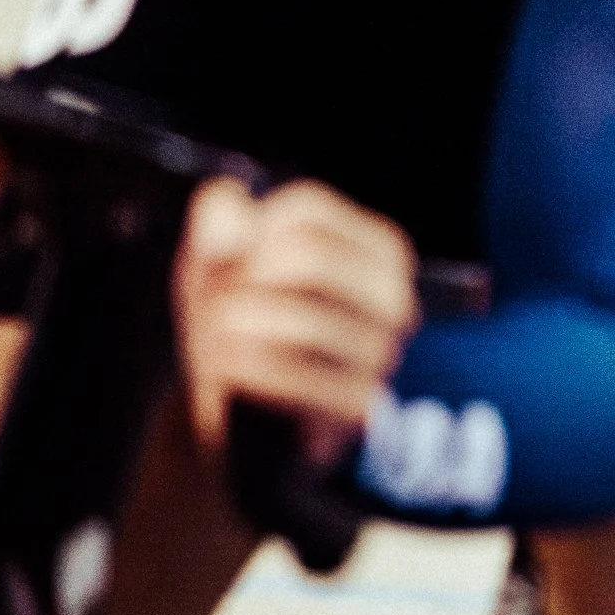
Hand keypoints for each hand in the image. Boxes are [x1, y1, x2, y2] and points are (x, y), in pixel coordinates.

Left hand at [177, 178, 417, 466]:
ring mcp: (383, 353)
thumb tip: (229, 212)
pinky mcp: (360, 405)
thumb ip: (219, 221)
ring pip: (299, 318)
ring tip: (221, 341)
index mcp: (377, 252)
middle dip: (243, 279)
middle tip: (221, 305)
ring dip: (234, 328)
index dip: (250, 229)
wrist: (238, 405)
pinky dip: (243, 371)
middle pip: (309, 255)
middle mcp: (395, 299)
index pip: (310, 208)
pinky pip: (290, 374)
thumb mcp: (219, 259)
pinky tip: (232, 374)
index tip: (233, 258)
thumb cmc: (239, 321)